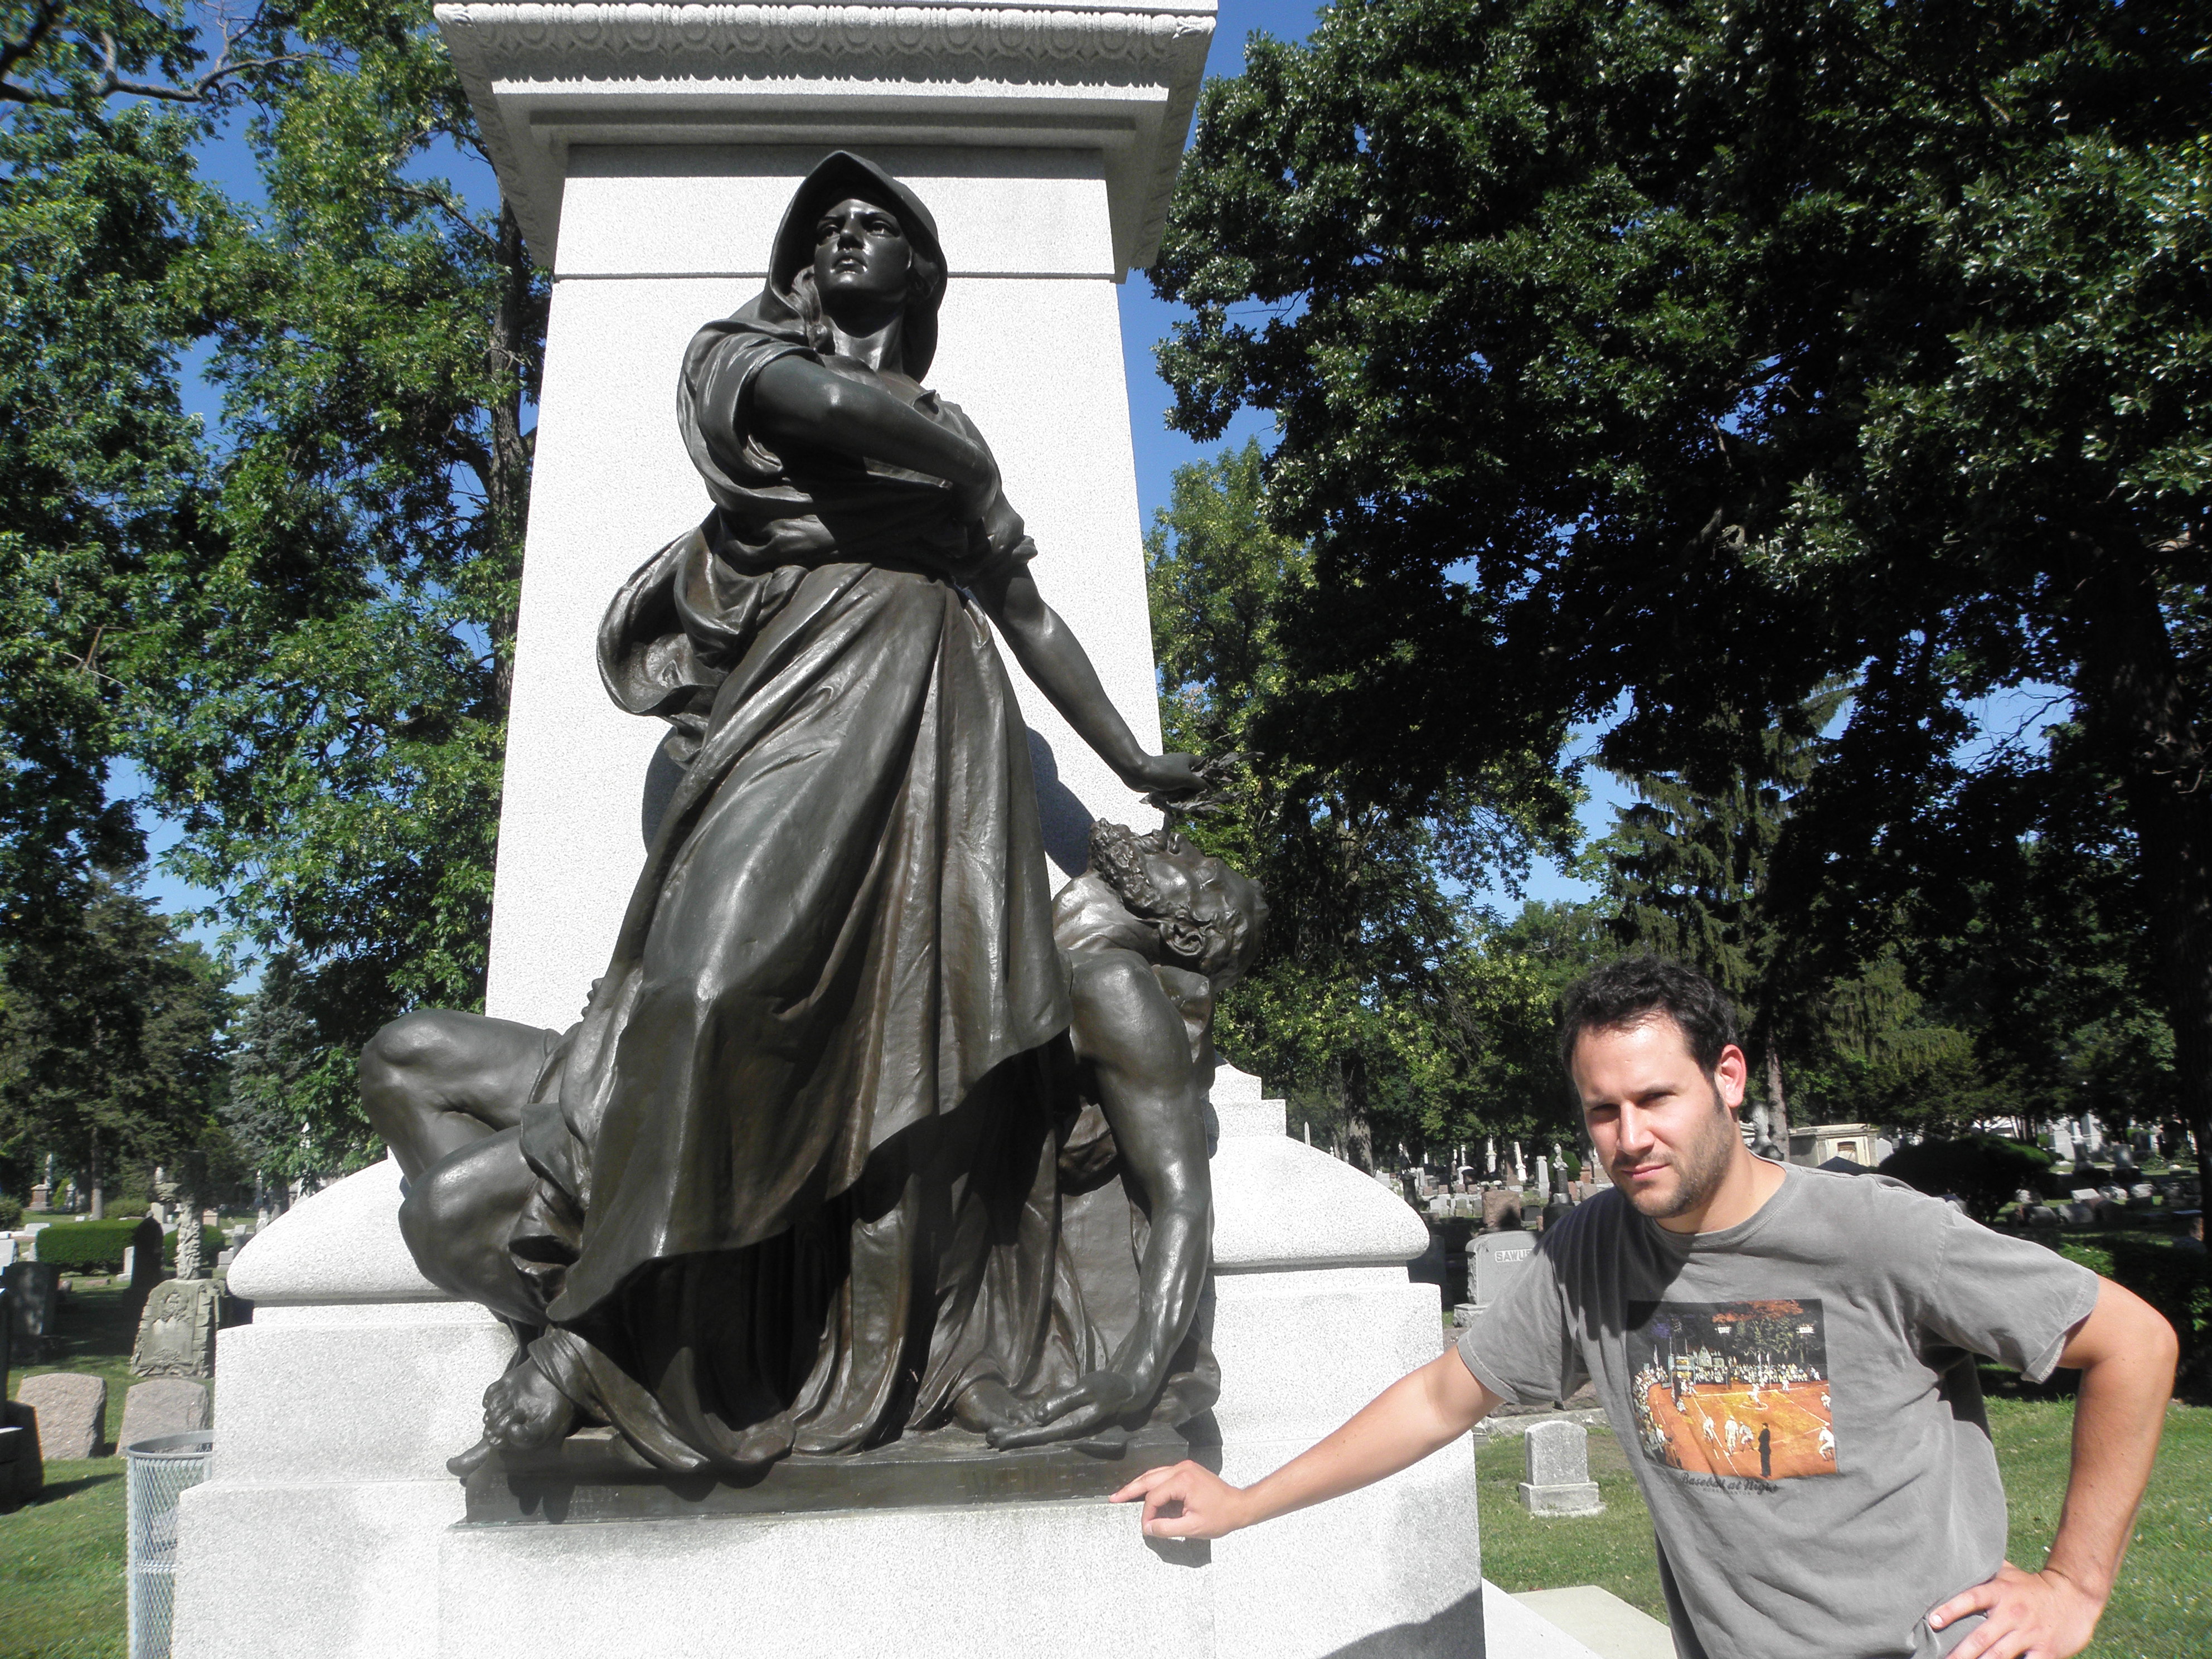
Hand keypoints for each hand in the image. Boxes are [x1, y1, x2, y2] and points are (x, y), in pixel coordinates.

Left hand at [988, 1369, 1136, 1448]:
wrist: (1125, 1392)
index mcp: (1070, 1426)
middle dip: (1011, 1438)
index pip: (1037, 1434)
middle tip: (988, 1438)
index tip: (997, 1439)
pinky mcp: (1067, 1419)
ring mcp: (1067, 1426)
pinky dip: (1029, 1427)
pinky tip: (1018, 1426)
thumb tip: (1039, 1417)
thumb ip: (1063, 1402)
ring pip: (1038, 1433)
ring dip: (1018, 1434)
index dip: (1016, 1437)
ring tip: (995, 1435)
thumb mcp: (1087, 1389)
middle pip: (1034, 1437)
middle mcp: (1066, 1431)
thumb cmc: (1107, 1388)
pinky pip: (1044, 1427)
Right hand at [1110, 1459, 1253, 1539]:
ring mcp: (1184, 1468)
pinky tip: (1144, 1491)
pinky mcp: (1188, 1470)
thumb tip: (1147, 1528)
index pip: (1154, 1496)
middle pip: (1149, 1479)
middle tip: (1113, 1498)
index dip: (1147, 1513)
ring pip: (1154, 1474)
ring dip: (1139, 1485)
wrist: (1240, 1506)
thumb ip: (1167, 1528)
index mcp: (1182, 1480)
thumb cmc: (1220, 1517)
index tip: (1146, 1528)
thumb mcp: (1193, 1527)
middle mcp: (1181, 1469)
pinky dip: (1151, 1484)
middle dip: (1130, 1489)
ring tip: (1123, 1494)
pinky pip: (1164, 1475)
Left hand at [1121, 751, 1204, 798]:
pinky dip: (1176, 797)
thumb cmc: (1165, 773)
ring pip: (1184, 786)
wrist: (1139, 774)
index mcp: (1188, 760)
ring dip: (1186, 795)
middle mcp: (1181, 766)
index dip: (1211, 774)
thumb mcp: (1186, 778)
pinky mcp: (1163, 783)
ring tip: (1189, 804)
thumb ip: (1199, 783)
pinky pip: (1174, 791)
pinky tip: (1179, 805)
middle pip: (1195, 778)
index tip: (1214, 786)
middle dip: (1197, 789)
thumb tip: (1208, 788)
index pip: (1204, 764)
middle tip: (1202, 799)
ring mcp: (1172, 775)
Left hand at [1927, 1563, 2103, 1657]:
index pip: (1972, 1598)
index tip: (1933, 1621)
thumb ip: (1983, 1570)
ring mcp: (2030, 1634)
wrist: (2075, 1596)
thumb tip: (1953, 1558)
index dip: (1952, 1609)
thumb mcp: (2008, 1573)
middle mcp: (2013, 1613)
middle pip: (1982, 1636)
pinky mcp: (2047, 1652)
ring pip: (1999, 1655)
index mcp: (2001, 1592)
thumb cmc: (2033, 1586)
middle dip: (1961, 1652)